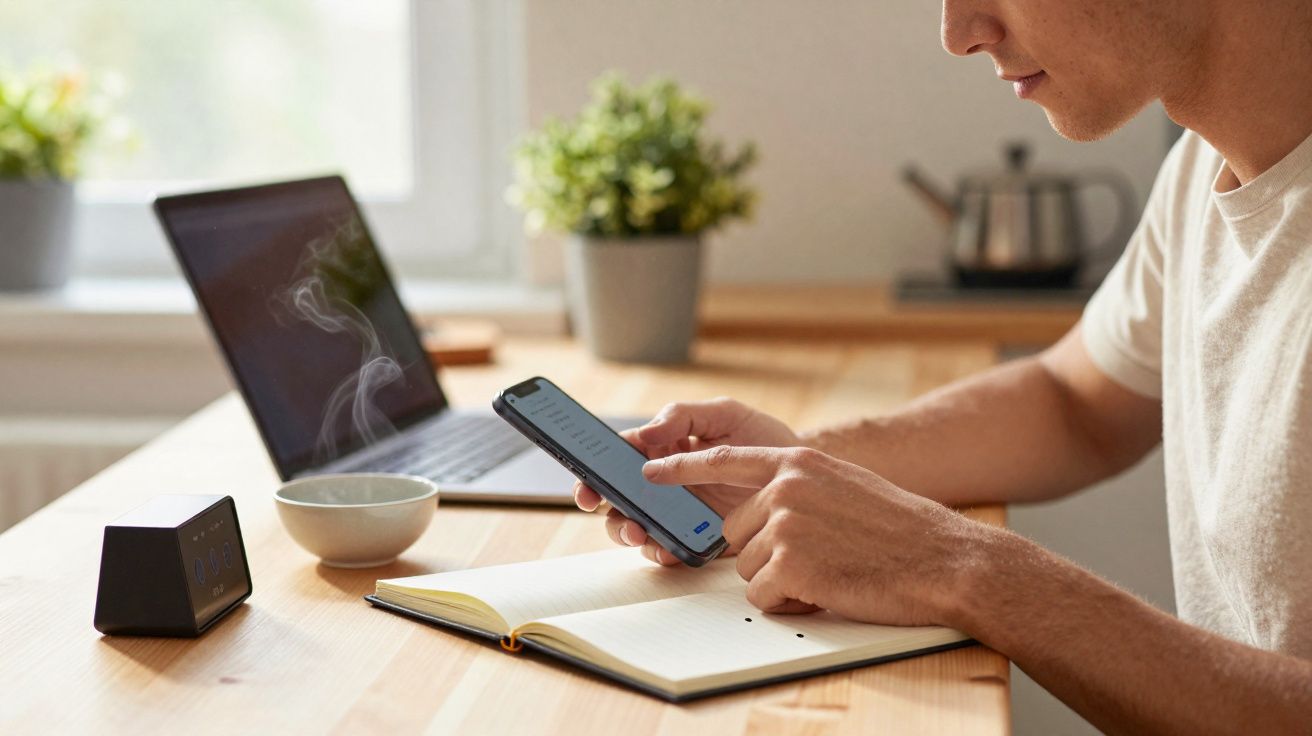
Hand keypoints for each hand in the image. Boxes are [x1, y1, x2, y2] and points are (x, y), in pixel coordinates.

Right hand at [572, 398, 800, 565]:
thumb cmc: (765, 440)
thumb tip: (645, 434)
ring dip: (627, 529)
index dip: (596, 465)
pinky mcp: (697, 539)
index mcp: (665, 447)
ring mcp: (679, 513)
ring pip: (635, 524)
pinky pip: (667, 548)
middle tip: (602, 503)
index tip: (588, 475)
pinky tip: (664, 547)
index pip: (621, 455)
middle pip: (618, 494)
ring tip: (639, 530)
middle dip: (602, 501)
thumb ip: (683, 415)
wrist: (804, 478)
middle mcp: (665, 482)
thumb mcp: (726, 413)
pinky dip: (659, 550)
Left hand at [641, 445, 994, 625]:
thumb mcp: (846, 486)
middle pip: (735, 533)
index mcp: (798, 462)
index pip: (724, 460)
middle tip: (819, 559)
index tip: (648, 470)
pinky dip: (789, 603)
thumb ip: (800, 489)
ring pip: (747, 569)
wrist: (943, 558)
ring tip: (831, 571)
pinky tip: (827, 589)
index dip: (681, 467)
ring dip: (781, 582)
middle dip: (766, 555)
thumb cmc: (902, 529)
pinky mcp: (787, 562)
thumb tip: (764, 511)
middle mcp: (784, 486)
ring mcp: (783, 522)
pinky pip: (761, 596)